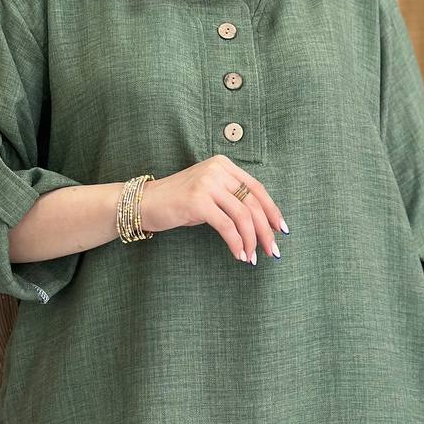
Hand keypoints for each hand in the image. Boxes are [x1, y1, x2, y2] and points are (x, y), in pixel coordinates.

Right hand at [138, 155, 287, 263]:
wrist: (143, 203)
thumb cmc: (178, 202)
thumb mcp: (209, 193)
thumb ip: (232, 199)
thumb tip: (263, 224)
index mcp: (224, 165)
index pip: (257, 188)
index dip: (272, 210)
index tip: (281, 229)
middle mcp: (218, 170)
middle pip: (253, 203)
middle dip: (265, 230)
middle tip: (273, 251)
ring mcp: (207, 184)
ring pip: (242, 216)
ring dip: (251, 240)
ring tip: (253, 257)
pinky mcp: (198, 201)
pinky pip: (226, 226)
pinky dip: (236, 243)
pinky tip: (238, 255)